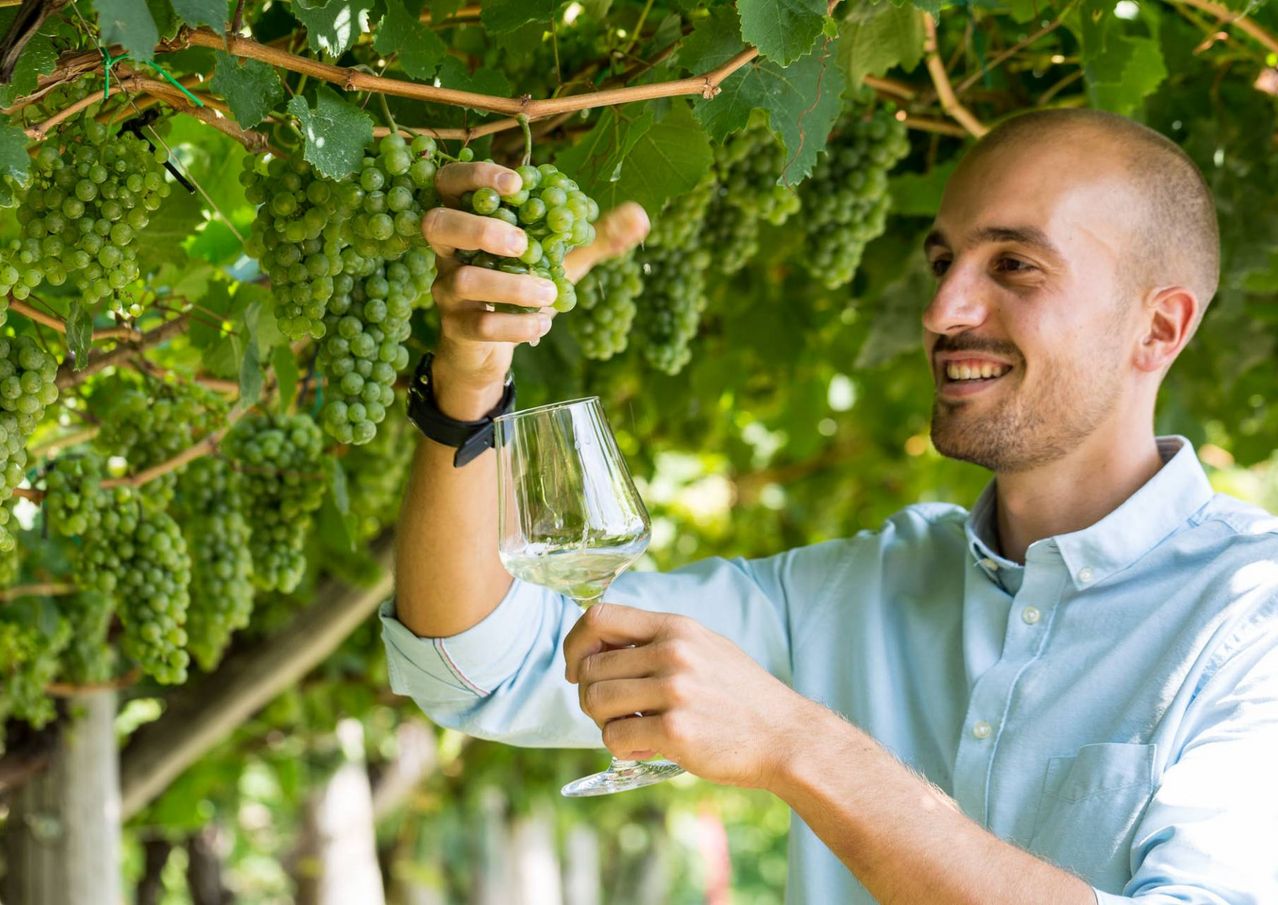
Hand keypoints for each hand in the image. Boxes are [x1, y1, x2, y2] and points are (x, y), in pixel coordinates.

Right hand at [422, 163, 649, 388]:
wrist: (496, 345)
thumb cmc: (525, 287)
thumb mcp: (563, 259)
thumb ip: (596, 237)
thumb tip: (641, 216)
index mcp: (469, 220)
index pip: (451, 182)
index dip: (476, 176)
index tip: (518, 184)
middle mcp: (449, 252)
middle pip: (436, 223)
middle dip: (480, 228)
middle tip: (523, 242)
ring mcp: (448, 291)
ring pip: (462, 280)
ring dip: (511, 285)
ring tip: (548, 291)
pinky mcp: (457, 329)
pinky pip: (481, 325)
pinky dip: (518, 324)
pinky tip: (544, 324)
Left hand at [564, 602, 807, 789]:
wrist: (785, 735)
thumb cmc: (740, 695)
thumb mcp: (704, 646)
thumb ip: (659, 641)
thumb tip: (602, 646)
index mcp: (675, 627)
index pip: (599, 617)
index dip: (575, 644)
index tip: (577, 668)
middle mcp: (672, 652)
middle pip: (590, 667)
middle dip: (589, 695)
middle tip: (612, 713)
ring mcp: (674, 690)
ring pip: (595, 701)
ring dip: (602, 723)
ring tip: (630, 730)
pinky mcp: (675, 731)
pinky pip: (614, 737)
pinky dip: (621, 748)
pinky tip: (646, 749)